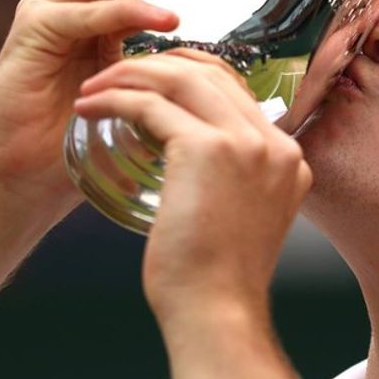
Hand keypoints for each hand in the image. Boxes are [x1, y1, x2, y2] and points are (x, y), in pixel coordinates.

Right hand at [0, 0, 206, 219]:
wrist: (22, 176)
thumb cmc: (76, 131)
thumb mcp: (126, 79)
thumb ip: (151, 51)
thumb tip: (194, 37)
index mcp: (91, 2)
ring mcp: (48, 10)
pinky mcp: (37, 35)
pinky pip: (91, 16)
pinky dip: (130, 11)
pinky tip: (168, 13)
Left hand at [73, 49, 313, 320]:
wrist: (218, 313)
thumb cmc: (217, 280)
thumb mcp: (243, 218)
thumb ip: (236, 183)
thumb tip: (195, 162)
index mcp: (288, 158)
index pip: (239, 93)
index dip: (193, 77)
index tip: (154, 81)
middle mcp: (274, 144)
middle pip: (215, 74)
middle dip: (161, 65)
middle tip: (118, 75)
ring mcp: (247, 143)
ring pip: (184, 78)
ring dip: (133, 75)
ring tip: (96, 86)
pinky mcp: (209, 150)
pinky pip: (153, 105)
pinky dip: (117, 98)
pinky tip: (89, 107)